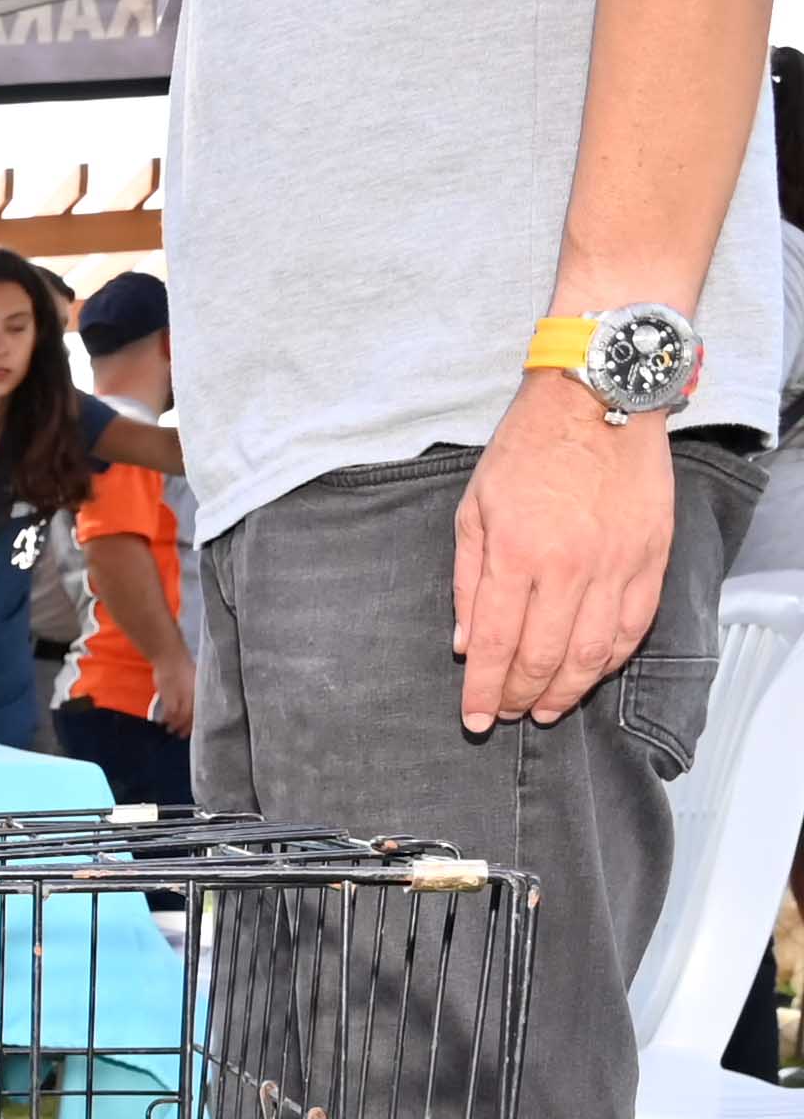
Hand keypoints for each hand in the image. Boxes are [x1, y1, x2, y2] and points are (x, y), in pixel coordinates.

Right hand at [148, 649, 195, 734]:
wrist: (170, 656)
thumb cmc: (181, 664)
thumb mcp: (194, 677)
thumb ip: (194, 689)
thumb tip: (195, 701)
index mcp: (200, 690)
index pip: (201, 711)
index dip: (197, 722)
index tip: (193, 729)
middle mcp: (193, 695)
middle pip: (192, 716)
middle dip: (187, 728)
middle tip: (182, 735)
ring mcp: (181, 696)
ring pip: (180, 717)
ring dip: (175, 725)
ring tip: (170, 730)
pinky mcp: (169, 695)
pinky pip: (170, 713)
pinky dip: (166, 719)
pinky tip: (163, 722)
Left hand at [454, 375, 674, 729]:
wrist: (598, 399)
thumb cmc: (527, 449)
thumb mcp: (474, 510)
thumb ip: (468, 583)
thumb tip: (467, 645)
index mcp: (516, 555)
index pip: (496, 646)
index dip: (484, 692)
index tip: (475, 719)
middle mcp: (569, 566)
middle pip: (544, 658)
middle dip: (522, 698)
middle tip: (508, 715)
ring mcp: (617, 563)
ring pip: (593, 653)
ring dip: (568, 690)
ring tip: (547, 708)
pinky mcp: (652, 555)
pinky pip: (635, 625)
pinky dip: (611, 659)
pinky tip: (590, 672)